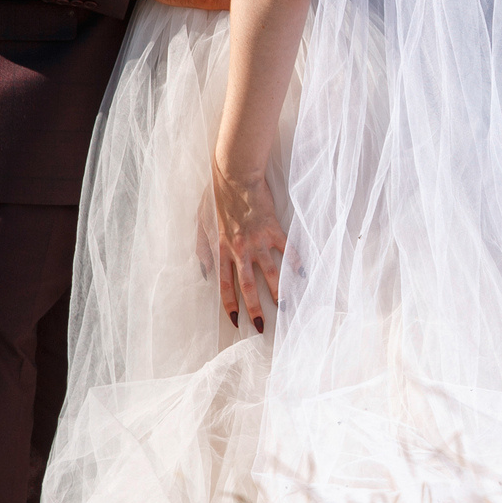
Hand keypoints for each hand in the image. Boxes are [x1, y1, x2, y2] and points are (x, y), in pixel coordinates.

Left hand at [210, 161, 286, 333]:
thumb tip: (204, 273)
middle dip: (254, 308)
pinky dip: (295, 263)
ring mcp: (257, 240)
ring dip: (278, 292)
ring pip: (269, 273)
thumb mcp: (200, 224)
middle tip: (261, 327)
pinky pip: (287, 250)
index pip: (225, 285)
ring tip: (286, 307)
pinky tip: (301, 275)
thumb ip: (202, 250)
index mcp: (221, 250)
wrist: (235, 175)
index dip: (230, 305)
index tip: (236, 321)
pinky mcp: (273, 229)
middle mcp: (239, 249)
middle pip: (247, 286)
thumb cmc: (215, 197)